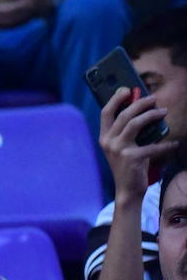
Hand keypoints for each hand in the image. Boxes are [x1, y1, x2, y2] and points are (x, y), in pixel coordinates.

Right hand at [99, 87, 177, 201]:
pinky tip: (174, 144)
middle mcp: (108, 142)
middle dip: (141, 103)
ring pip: (135, 124)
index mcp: (104, 137)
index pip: (106, 112)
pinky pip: (153, 146)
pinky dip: (166, 145)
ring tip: (164, 112)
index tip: (128, 89)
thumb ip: (127, 130)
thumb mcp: (123, 146)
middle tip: (154, 99)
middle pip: (124, 115)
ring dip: (152, 115)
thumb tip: (141, 108)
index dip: (116, 99)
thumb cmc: (128, 165)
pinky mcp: (132, 158)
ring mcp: (119, 150)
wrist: (127, 190)